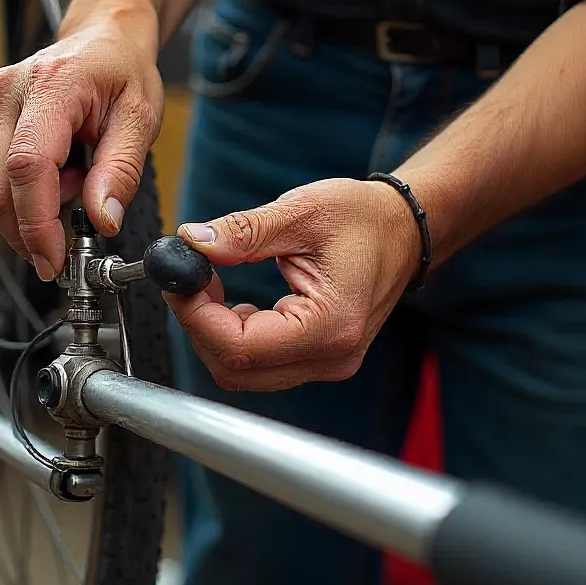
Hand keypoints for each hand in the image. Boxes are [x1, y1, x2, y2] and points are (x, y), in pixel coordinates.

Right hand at [0, 22, 162, 280]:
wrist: (103, 36)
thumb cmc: (123, 71)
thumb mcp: (141, 119)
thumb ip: (120, 172)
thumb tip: (101, 220)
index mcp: (51, 85)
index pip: (27, 166)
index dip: (36, 222)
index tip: (53, 260)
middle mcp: (8, 93)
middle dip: (28, 231)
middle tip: (66, 247)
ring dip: (30, 210)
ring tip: (75, 185)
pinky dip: (24, 195)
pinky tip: (58, 177)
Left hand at [164, 178, 421, 391]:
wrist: (405, 232)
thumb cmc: (364, 219)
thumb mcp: (301, 211)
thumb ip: (243, 232)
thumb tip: (192, 243)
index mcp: (330, 325)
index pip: (240, 348)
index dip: (196, 316)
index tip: (180, 279)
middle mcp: (330, 358)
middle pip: (235, 370)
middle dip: (199, 326)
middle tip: (189, 280)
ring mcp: (325, 365)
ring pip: (242, 373)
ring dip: (213, 333)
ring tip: (212, 284)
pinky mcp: (316, 361)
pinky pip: (258, 365)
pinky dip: (232, 337)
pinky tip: (232, 303)